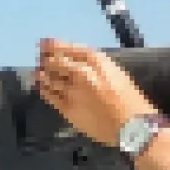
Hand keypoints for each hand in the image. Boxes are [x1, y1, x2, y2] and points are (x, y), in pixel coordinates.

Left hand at [33, 38, 159, 146]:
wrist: (132, 126)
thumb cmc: (130, 100)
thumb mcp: (116, 74)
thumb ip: (96, 67)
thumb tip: (78, 63)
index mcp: (97, 61)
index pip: (68, 48)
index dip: (54, 45)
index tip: (44, 43)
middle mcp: (81, 72)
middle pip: (55, 61)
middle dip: (45, 58)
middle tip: (40, 57)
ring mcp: (72, 91)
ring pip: (49, 77)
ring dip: (42, 72)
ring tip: (37, 71)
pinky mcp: (67, 108)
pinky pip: (49, 96)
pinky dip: (42, 89)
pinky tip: (39, 85)